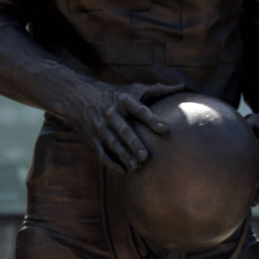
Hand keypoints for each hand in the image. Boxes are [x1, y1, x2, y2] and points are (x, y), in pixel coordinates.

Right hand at [64, 81, 183, 173]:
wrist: (76, 95)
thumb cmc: (113, 93)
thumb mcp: (132, 89)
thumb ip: (157, 90)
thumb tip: (181, 86)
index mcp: (122, 100)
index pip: (139, 110)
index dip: (151, 119)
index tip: (164, 129)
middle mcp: (110, 113)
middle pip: (123, 129)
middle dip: (133, 143)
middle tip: (146, 157)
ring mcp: (99, 126)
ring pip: (112, 143)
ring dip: (123, 156)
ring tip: (136, 167)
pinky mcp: (92, 138)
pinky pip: (101, 152)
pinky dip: (111, 162)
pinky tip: (123, 171)